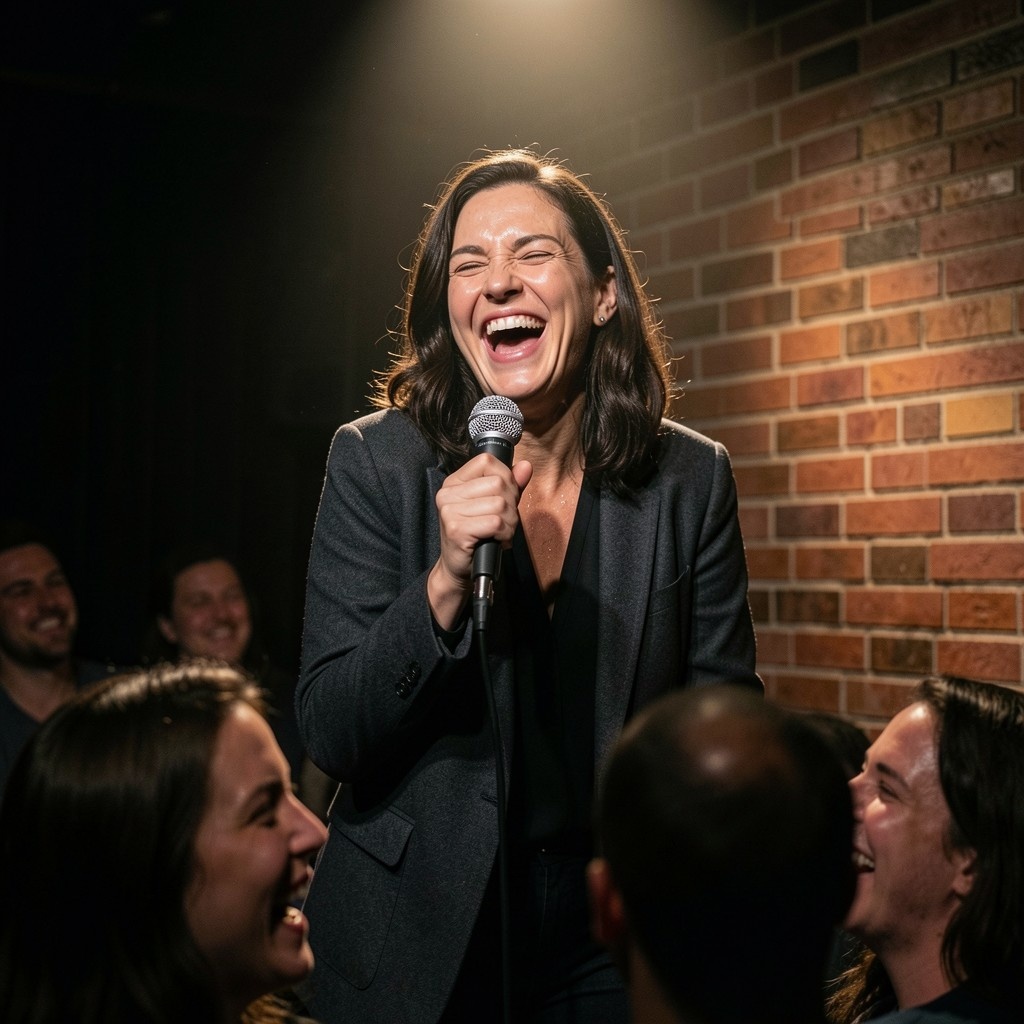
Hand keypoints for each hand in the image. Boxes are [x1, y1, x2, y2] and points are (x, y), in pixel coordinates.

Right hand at [427, 453, 532, 628]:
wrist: (458, 568)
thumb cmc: (477, 536)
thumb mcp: (493, 506)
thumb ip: (510, 485)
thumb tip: (525, 466)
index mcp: (454, 482)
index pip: (487, 461)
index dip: (506, 477)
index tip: (506, 497)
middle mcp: (448, 494)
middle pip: (498, 483)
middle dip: (511, 504)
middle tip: (504, 521)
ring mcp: (449, 511)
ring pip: (500, 504)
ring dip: (510, 522)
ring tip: (501, 532)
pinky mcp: (456, 529)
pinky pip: (496, 523)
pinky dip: (504, 533)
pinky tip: (497, 540)